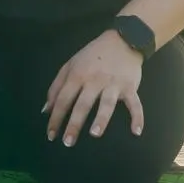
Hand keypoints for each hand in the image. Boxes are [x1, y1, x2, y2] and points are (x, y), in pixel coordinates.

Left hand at [43, 29, 144, 145]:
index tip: (51, 135)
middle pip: (83, 104)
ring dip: (101, 118)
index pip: (63, 99)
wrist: (122, 40)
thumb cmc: (92, 56)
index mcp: (77, 75)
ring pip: (107, 103)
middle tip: (68, 142)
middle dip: (74, 123)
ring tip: (95, 133)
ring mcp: (113, 84)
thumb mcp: (70, 65)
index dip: (55, 117)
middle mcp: (94, 80)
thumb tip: (46, 110)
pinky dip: (137, 116)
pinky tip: (136, 131)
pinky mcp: (130, 86)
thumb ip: (56, 86)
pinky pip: (135, 103)